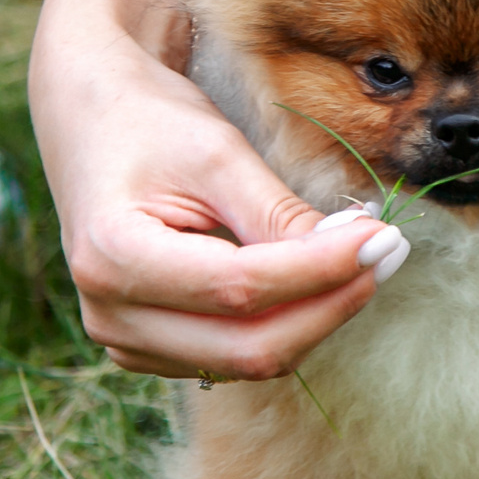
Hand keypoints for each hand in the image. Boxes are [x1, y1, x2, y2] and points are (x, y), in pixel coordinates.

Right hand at [32, 0, 406, 381]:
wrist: (90, 119)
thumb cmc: (149, 120)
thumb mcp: (216, 152)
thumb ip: (279, 213)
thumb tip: (362, 251)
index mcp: (114, 257)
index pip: (242, 289)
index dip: (323, 271)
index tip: (384, 238)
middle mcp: (109, 313)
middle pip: (249, 346)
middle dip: (330, 305)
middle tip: (388, 254)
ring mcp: (123, 339)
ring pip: (247, 359)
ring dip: (313, 317)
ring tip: (358, 258)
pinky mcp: (146, 346)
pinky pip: (231, 355)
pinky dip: (282, 323)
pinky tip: (312, 280)